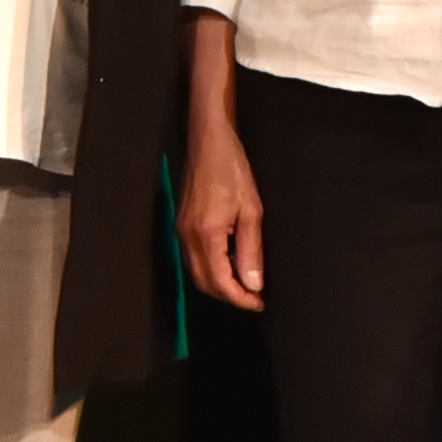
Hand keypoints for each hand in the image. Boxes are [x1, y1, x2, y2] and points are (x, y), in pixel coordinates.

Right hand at [176, 14, 263, 312]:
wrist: (209, 139)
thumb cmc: (232, 167)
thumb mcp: (252, 209)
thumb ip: (251, 249)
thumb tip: (253, 283)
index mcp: (205, 233)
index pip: (220, 281)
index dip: (240, 298)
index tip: (260, 302)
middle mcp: (187, 236)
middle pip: (204, 283)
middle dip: (229, 295)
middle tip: (255, 297)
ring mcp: (181, 230)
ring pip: (197, 272)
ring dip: (220, 282)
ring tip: (247, 282)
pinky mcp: (183, 223)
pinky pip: (195, 257)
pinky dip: (213, 267)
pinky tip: (233, 261)